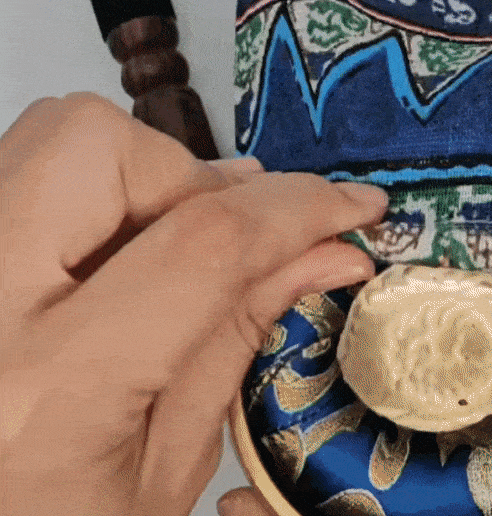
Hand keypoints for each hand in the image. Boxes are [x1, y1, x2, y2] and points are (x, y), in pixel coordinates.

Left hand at [0, 92, 387, 515]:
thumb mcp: (161, 467)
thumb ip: (240, 335)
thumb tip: (328, 252)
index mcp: (44, 393)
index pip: (202, 244)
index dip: (297, 209)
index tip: (349, 206)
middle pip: (95, 143)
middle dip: (187, 171)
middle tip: (222, 234)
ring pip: (52, 134)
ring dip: (133, 173)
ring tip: (162, 241)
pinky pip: (21, 168)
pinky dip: (87, 188)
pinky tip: (112, 247)